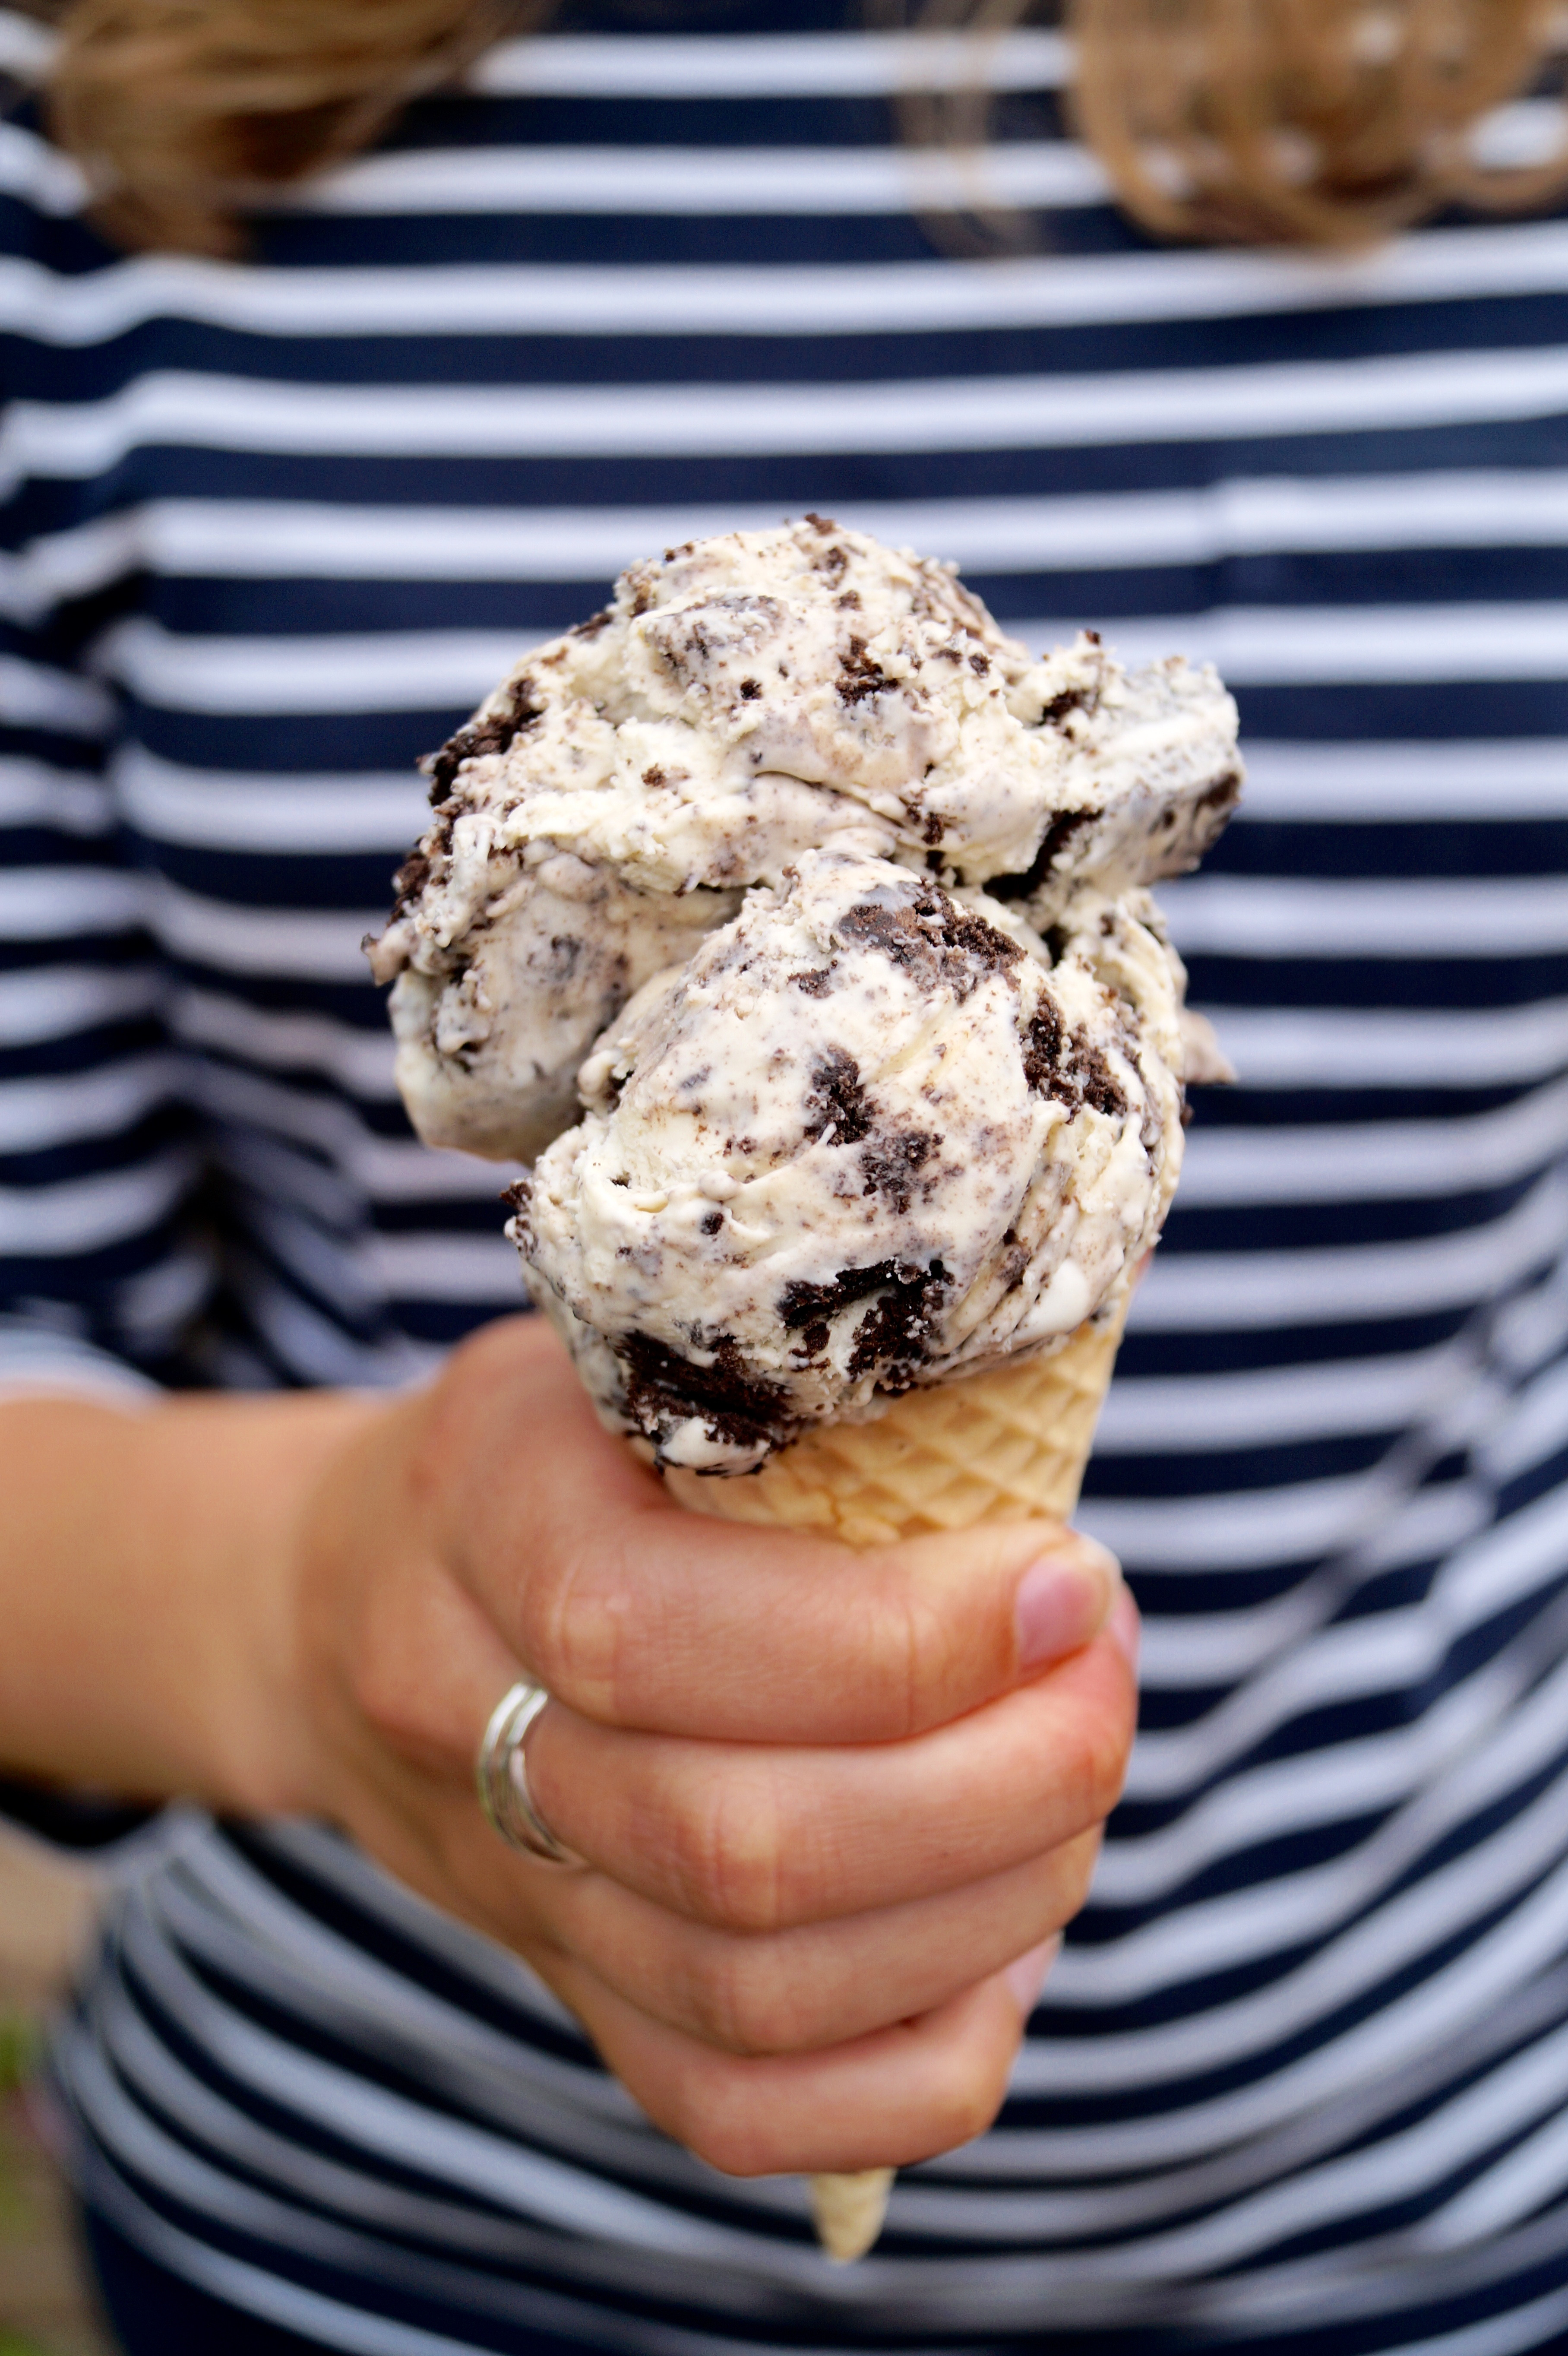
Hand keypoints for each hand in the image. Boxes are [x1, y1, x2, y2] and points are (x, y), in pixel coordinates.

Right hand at [285, 1315, 1137, 2178]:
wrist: (343, 1594)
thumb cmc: (553, 1445)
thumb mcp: (638, 1353)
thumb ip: (801, 1397)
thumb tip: (1036, 1450)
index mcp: (478, 1513)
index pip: (658, 1633)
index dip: (902, 1638)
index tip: (1066, 1581)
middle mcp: (464, 1723)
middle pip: (737, 1847)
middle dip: (996, 1782)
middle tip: (1103, 1684)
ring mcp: (508, 1891)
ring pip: (759, 1995)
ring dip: (989, 1906)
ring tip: (1079, 1783)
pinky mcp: (569, 1995)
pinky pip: (742, 2111)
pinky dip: (922, 2059)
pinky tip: (1009, 1944)